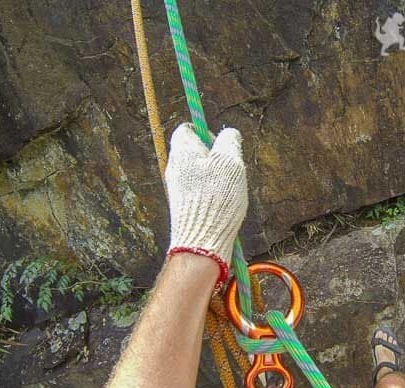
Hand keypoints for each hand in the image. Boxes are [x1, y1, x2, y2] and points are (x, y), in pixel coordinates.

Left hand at [165, 123, 247, 282]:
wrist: (202, 242)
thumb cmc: (216, 200)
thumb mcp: (230, 162)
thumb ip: (230, 141)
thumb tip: (229, 134)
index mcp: (182, 152)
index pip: (187, 129)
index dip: (206, 133)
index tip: (222, 146)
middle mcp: (174, 168)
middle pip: (195, 153)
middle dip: (215, 159)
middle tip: (230, 172)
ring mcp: (177, 189)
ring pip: (199, 173)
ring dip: (217, 179)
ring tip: (228, 193)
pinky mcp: (182, 207)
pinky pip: (199, 192)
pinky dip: (213, 195)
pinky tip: (223, 207)